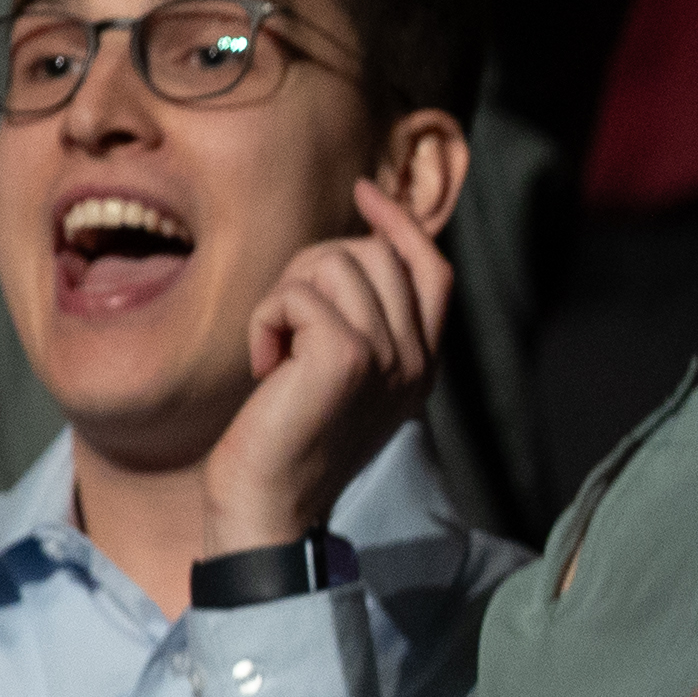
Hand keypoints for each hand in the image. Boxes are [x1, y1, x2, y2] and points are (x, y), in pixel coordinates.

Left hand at [200, 179, 456, 550]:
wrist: (269, 506)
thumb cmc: (287, 439)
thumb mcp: (341, 375)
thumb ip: (362, 322)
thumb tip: (351, 249)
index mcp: (424, 363)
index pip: (432, 269)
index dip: (400, 223)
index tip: (365, 191)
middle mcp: (418, 359)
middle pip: (375, 255)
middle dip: (313, 268)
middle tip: (284, 322)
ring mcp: (389, 358)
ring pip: (333, 266)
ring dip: (284, 297)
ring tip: (276, 350)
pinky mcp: (348, 359)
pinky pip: (297, 296)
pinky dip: (265, 321)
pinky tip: (265, 365)